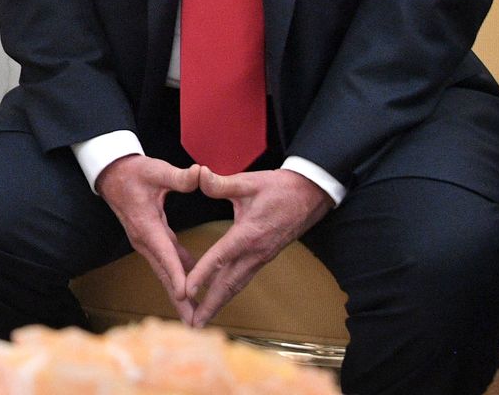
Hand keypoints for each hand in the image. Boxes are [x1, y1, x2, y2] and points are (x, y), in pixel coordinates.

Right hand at [95, 155, 202, 324]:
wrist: (112, 174)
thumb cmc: (134, 172)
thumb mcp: (156, 170)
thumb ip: (179, 177)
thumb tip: (199, 173)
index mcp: (146, 225)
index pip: (164, 253)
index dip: (176, 273)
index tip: (186, 294)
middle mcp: (144, 240)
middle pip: (164, 274)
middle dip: (179, 300)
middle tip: (193, 324)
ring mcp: (145, 242)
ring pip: (164, 272)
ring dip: (178, 294)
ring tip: (193, 316)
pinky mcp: (150, 240)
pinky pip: (166, 263)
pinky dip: (177, 277)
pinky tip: (191, 287)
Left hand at [181, 168, 333, 326]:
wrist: (312, 194)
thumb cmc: (281, 188)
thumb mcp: (250, 181)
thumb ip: (222, 183)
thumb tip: (199, 174)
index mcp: (249, 234)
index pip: (220, 257)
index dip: (202, 274)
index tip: (186, 290)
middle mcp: (255, 251)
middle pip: (229, 284)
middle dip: (210, 305)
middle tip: (193, 324)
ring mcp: (261, 257)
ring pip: (237, 285)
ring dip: (219, 303)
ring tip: (202, 319)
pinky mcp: (264, 257)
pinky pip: (244, 278)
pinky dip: (229, 291)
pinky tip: (219, 298)